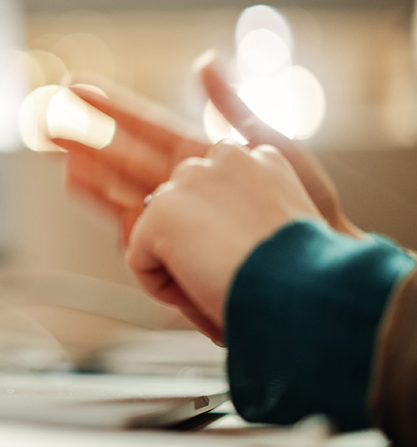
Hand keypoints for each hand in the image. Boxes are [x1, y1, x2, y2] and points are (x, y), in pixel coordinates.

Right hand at [53, 52, 360, 242]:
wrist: (319, 266)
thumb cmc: (306, 209)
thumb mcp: (269, 144)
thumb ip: (230, 105)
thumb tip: (203, 64)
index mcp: (200, 157)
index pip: (143, 125)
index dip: (110, 106)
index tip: (77, 85)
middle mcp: (181, 188)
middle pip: (119, 160)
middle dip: (82, 139)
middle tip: (46, 122)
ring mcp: (177, 223)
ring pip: (118, 194)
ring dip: (87, 175)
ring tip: (62, 160)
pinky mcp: (176, 255)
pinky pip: (134, 233)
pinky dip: (109, 211)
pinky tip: (89, 189)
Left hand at [126, 141, 322, 342]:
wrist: (304, 289)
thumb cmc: (306, 278)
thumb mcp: (284, 233)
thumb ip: (246, 219)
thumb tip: (210, 237)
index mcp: (263, 160)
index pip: (216, 188)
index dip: (222, 231)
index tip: (248, 255)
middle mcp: (226, 157)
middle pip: (185, 210)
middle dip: (197, 245)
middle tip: (234, 273)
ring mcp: (189, 180)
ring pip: (163, 237)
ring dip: (184, 266)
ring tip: (223, 282)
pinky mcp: (161, 210)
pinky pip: (142, 262)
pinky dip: (164, 288)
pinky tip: (202, 290)